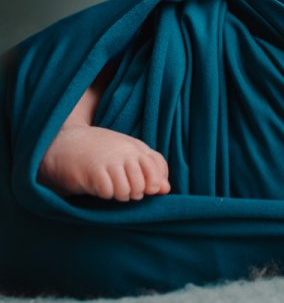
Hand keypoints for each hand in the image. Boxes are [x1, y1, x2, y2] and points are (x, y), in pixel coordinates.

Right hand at [38, 124, 170, 201]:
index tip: (146, 188)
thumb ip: (148, 169)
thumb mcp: (125, 155)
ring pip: (130, 191)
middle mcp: (126, 152)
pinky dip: (106, 195)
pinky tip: (98, 187)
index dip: (156, 182)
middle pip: (147, 184)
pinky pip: (110, 193)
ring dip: (121, 195)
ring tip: (110, 188)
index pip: (158, 167)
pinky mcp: (94, 172)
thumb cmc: (97, 151)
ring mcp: (111, 161)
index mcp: (136, 147)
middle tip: (124, 189)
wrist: (62, 143)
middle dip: (138, 193)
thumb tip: (166, 189)